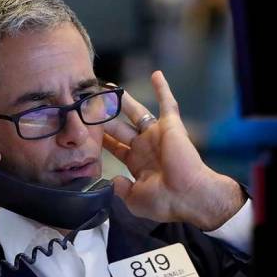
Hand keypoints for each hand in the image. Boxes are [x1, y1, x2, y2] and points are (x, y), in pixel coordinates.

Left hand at [103, 71, 244, 230]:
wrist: (187, 196)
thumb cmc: (164, 201)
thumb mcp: (134, 199)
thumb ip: (120, 188)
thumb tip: (112, 180)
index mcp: (138, 163)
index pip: (116, 147)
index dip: (103, 139)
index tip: (88, 129)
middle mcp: (146, 146)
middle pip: (120, 127)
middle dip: (106, 116)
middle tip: (92, 104)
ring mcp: (157, 135)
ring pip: (137, 112)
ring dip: (125, 100)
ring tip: (110, 88)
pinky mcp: (170, 126)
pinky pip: (168, 103)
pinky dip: (163, 89)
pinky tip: (156, 74)